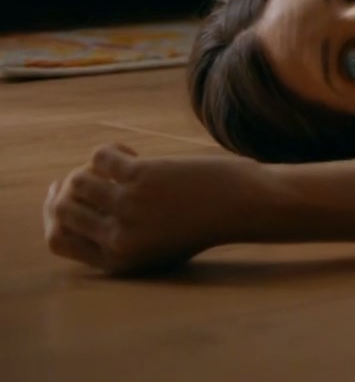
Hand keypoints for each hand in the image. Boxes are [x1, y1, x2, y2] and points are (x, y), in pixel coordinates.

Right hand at [44, 143, 254, 274]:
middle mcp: (118, 238)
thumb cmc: (201, 222)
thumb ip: (113, 237)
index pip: (58, 241)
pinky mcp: (144, 177)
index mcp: (117, 261)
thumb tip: (64, 199)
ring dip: (91, 168)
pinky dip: (110, 150)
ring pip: (77, 182)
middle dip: (66, 190)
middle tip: (86, 174)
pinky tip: (132, 153)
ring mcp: (129, 207)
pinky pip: (100, 157)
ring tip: (118, 166)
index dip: (53, 215)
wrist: (244, 207)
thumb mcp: (155, 246)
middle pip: (62, 211)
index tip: (59, 193)